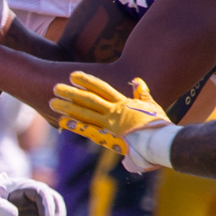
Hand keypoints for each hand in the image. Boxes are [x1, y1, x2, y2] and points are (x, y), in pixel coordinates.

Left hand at [50, 71, 176, 172]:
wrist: (161, 140)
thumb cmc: (159, 125)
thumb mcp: (151, 105)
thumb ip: (142, 93)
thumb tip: (137, 80)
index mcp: (123, 103)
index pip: (101, 88)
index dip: (87, 81)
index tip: (73, 76)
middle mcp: (114, 111)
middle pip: (88, 99)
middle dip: (71, 92)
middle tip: (55, 87)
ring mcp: (110, 124)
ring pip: (85, 112)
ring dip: (68, 106)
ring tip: (53, 101)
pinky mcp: (109, 136)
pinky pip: (88, 130)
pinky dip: (74, 126)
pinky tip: (61, 121)